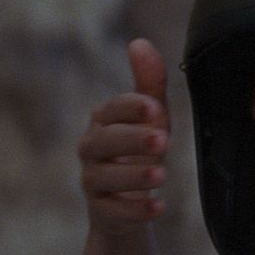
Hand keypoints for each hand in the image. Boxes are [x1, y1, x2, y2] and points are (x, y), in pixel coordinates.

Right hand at [78, 39, 171, 234]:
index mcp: (103, 121)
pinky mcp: (101, 211)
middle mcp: (91, 148)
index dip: (131, 108)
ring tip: (162, 174)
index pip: (112, 109)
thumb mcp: (151, 118)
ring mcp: (92, 181)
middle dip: (133, 139)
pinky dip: (135, 210)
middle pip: (104, 142)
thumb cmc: (139, 150)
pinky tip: (158, 207)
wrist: (127, 203)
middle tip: (164, 139)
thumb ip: (149, 83)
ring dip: (134, 175)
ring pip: (105, 178)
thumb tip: (139, 42)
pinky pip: (113, 211)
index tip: (156, 109)